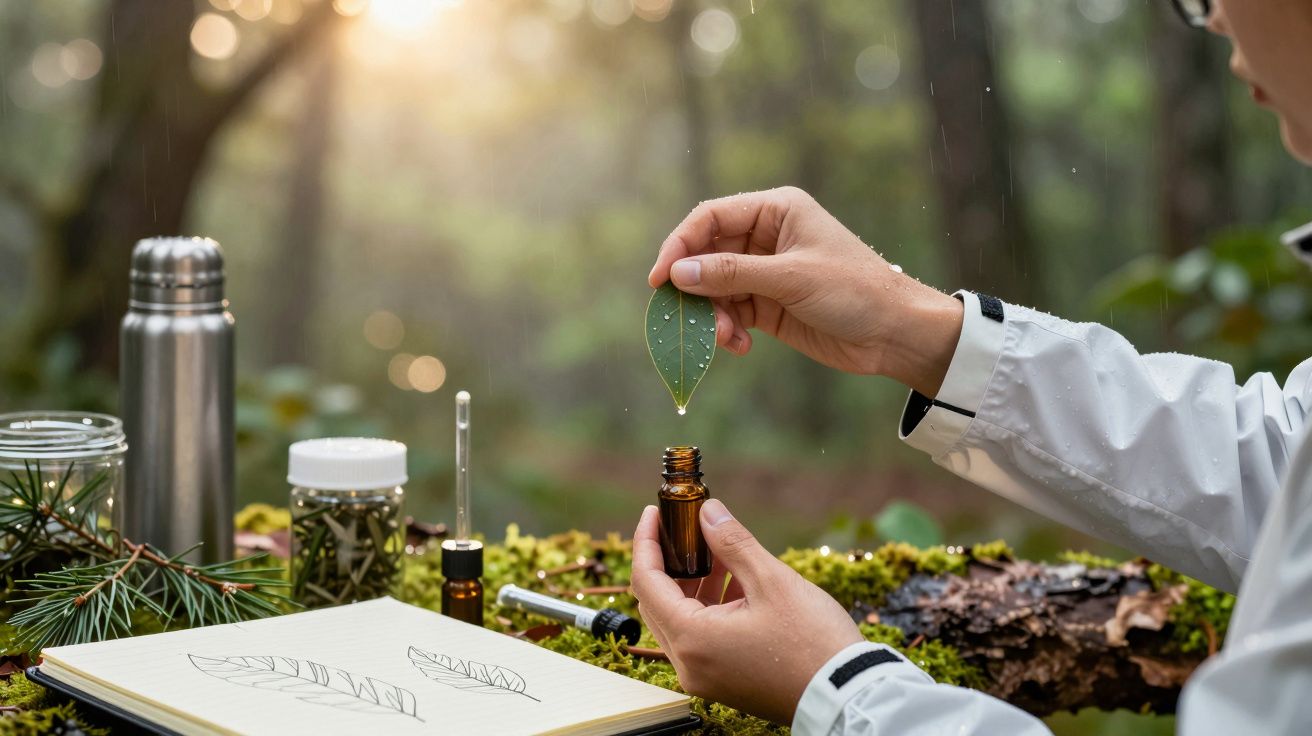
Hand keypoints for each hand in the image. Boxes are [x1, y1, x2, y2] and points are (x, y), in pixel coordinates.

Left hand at [629, 499, 863, 724]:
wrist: (847, 694)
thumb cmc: (813, 643)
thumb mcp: (772, 581)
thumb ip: (732, 543)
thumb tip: (708, 512)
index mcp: (692, 640)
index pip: (646, 581)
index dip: (646, 542)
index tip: (654, 512)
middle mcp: (689, 664)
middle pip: (657, 602)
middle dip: (669, 560)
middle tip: (686, 527)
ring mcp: (705, 676)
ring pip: (680, 619)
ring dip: (692, 582)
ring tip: (718, 547)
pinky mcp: (722, 680)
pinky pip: (700, 636)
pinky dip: (709, 605)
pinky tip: (735, 579)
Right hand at [648, 187, 962, 396]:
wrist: (894, 333)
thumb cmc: (854, 290)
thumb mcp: (792, 278)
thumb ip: (733, 274)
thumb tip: (678, 273)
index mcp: (775, 211)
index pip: (711, 218)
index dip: (680, 244)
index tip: (661, 279)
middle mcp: (766, 237)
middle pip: (706, 255)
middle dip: (695, 288)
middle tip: (683, 318)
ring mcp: (766, 272)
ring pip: (715, 289)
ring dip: (713, 316)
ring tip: (726, 339)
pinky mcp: (769, 306)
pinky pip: (732, 314)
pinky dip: (728, 331)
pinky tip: (741, 346)